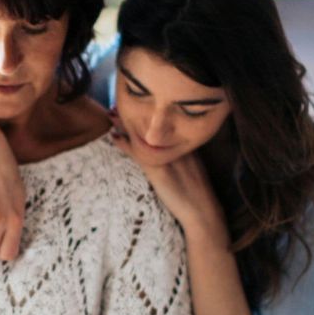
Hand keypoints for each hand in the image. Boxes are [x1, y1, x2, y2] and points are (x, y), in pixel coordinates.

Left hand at [109, 112, 225, 239]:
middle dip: (135, 112)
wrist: (202, 212)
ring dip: (125, 123)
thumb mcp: (192, 168)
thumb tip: (163, 149)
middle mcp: (176, 145)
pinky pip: (138, 152)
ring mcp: (166, 156)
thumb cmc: (197, 193)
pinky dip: (125, 144)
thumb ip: (180, 155)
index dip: (148, 112)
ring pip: (143, 135)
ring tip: (111, 113)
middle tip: (118, 102)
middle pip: (153, 124)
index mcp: (186, 143)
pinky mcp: (157, 170)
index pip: (164, 122)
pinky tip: (114, 137)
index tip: (135, 103)